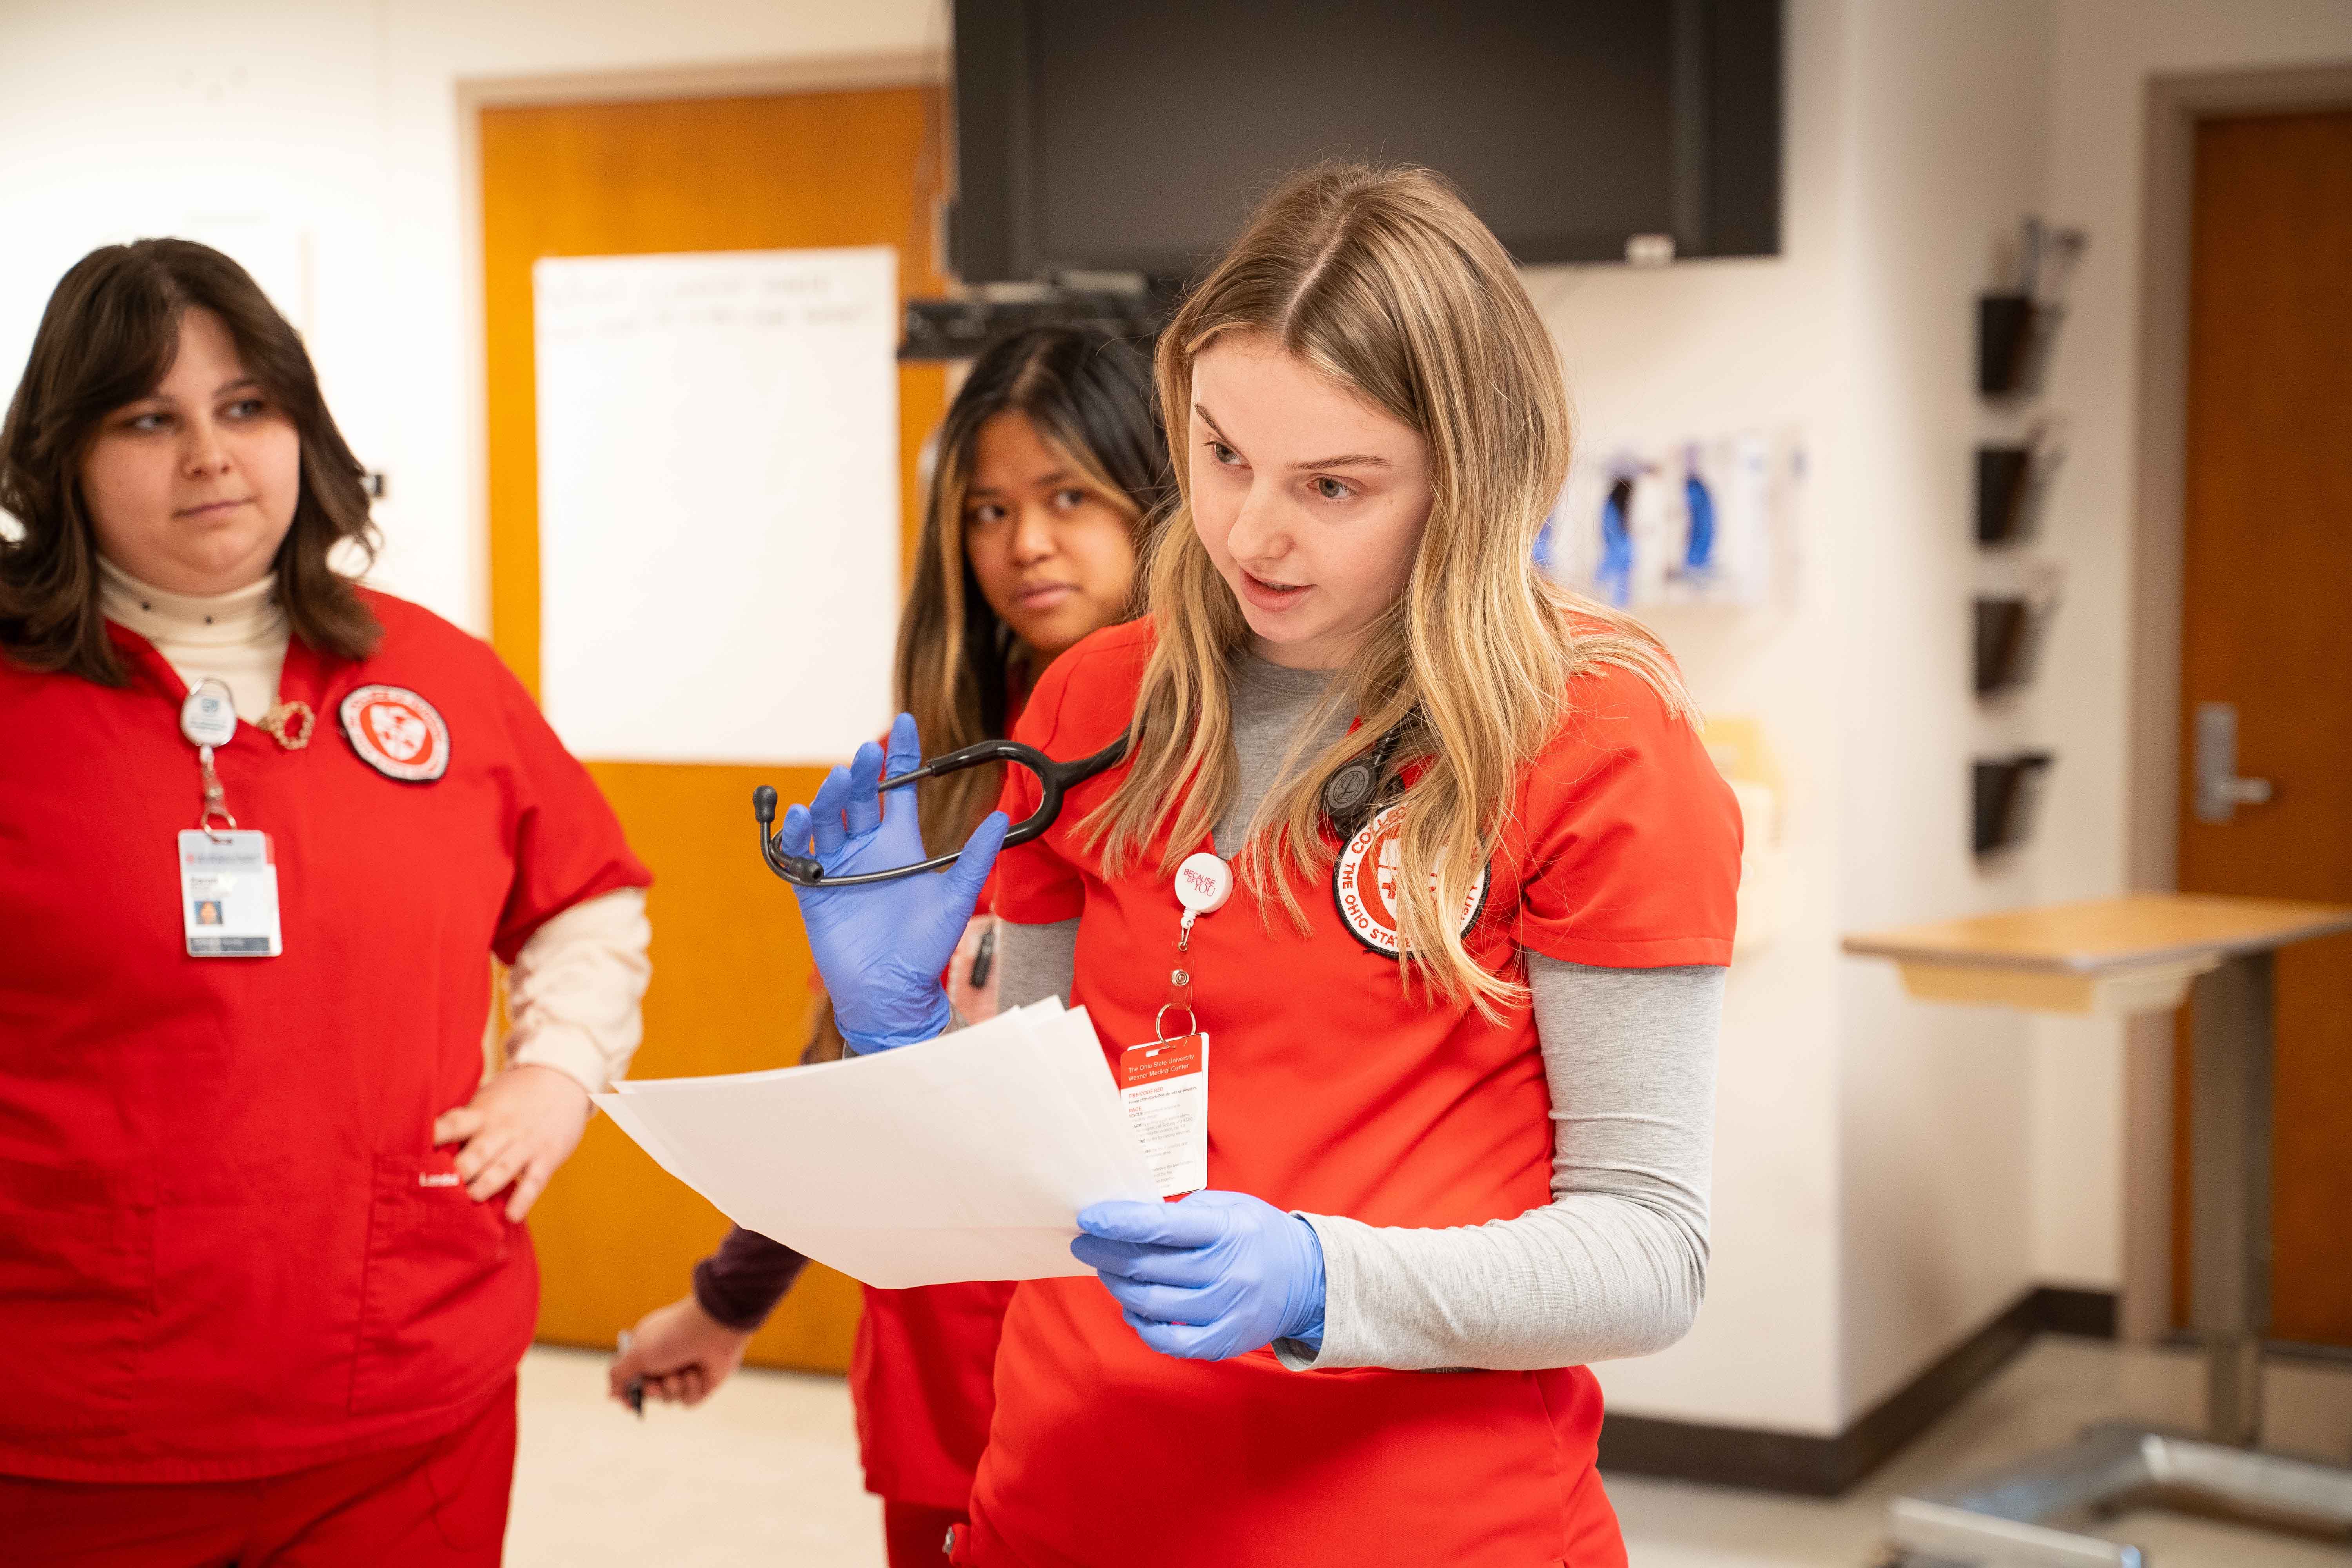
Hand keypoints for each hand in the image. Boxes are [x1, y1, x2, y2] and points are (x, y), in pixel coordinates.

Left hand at [431, 1063, 591, 1220]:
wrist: (563, 1078)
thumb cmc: (516, 1094)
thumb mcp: (488, 1100)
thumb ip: (465, 1123)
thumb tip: (425, 1147)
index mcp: (483, 1114)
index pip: (455, 1124)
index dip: (436, 1136)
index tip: (417, 1149)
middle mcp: (502, 1129)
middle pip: (478, 1150)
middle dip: (461, 1169)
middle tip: (440, 1188)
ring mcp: (526, 1143)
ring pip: (504, 1166)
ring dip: (487, 1183)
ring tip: (472, 1197)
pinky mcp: (548, 1156)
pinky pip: (534, 1181)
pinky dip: (523, 1198)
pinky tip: (512, 1215)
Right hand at [608, 1295, 752, 1408]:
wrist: (713, 1329)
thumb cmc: (672, 1336)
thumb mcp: (637, 1354)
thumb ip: (619, 1374)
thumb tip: (611, 1395)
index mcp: (649, 1349)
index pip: (634, 1376)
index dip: (630, 1392)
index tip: (628, 1403)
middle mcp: (668, 1359)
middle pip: (651, 1392)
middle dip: (653, 1391)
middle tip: (656, 1383)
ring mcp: (686, 1370)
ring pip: (670, 1398)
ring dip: (673, 1388)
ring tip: (681, 1373)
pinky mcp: (705, 1381)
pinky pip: (690, 1400)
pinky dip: (691, 1390)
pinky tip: (697, 1374)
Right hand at [778, 713, 1006, 1051]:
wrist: (892, 992)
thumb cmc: (924, 949)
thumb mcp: (956, 899)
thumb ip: (975, 858)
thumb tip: (1002, 818)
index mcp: (900, 843)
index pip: (900, 790)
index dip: (901, 756)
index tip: (905, 721)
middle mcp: (867, 848)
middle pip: (860, 798)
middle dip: (862, 773)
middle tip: (865, 754)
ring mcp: (837, 865)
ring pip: (829, 818)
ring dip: (831, 796)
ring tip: (839, 779)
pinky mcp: (813, 889)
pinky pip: (800, 854)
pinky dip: (799, 833)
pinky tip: (803, 814)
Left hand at [1073, 1190, 1326, 1361]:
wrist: (1309, 1279)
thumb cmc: (1258, 1236)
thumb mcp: (1230, 1208)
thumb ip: (1184, 1213)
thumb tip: (1130, 1220)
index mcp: (1228, 1231)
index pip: (1162, 1226)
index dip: (1119, 1222)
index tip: (1089, 1218)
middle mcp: (1228, 1273)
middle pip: (1149, 1267)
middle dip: (1106, 1254)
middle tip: (1085, 1243)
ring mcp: (1227, 1311)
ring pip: (1152, 1304)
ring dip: (1119, 1286)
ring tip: (1108, 1271)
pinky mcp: (1225, 1341)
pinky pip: (1171, 1342)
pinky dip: (1143, 1326)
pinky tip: (1134, 1308)